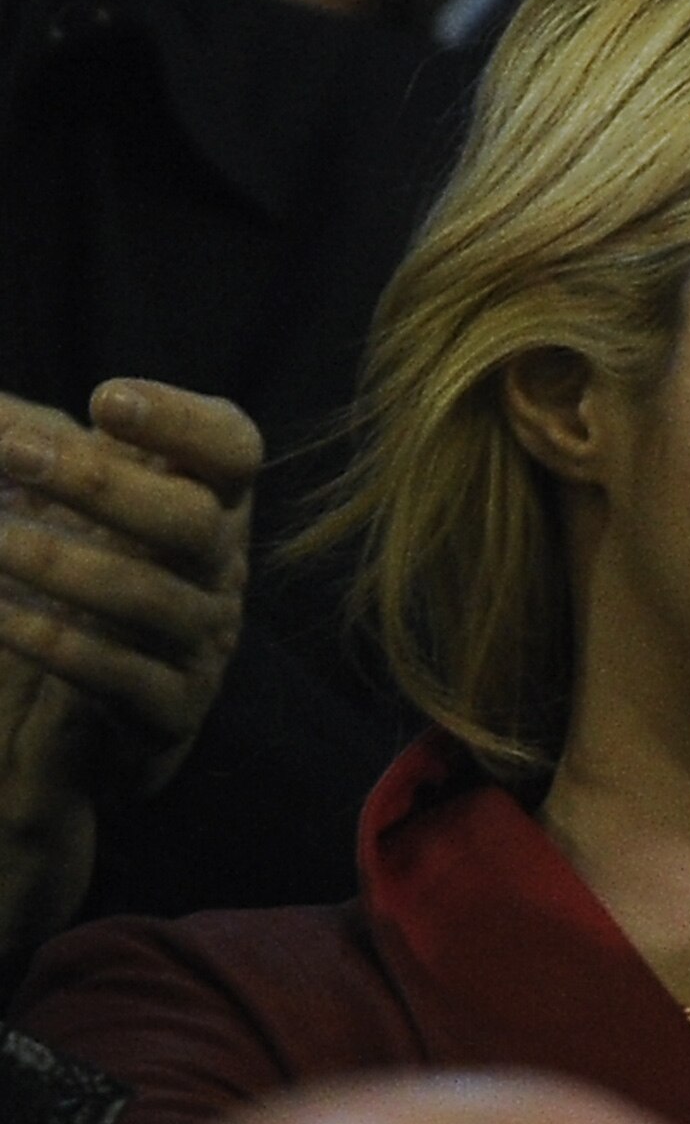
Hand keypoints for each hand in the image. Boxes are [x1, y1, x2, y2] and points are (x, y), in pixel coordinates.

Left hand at [0, 382, 260, 776]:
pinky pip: (117, 676)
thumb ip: (27, 441)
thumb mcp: (63, 503)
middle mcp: (221, 570)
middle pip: (194, 521)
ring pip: (149, 599)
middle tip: (12, 454)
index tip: (104, 400)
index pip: (233, 451)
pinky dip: (52, 641)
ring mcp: (202, 642)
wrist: (95, 723)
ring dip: (58, 564)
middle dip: (100, 485)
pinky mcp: (169, 712)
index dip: (183, 423)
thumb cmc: (80, 582)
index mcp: (211, 506)